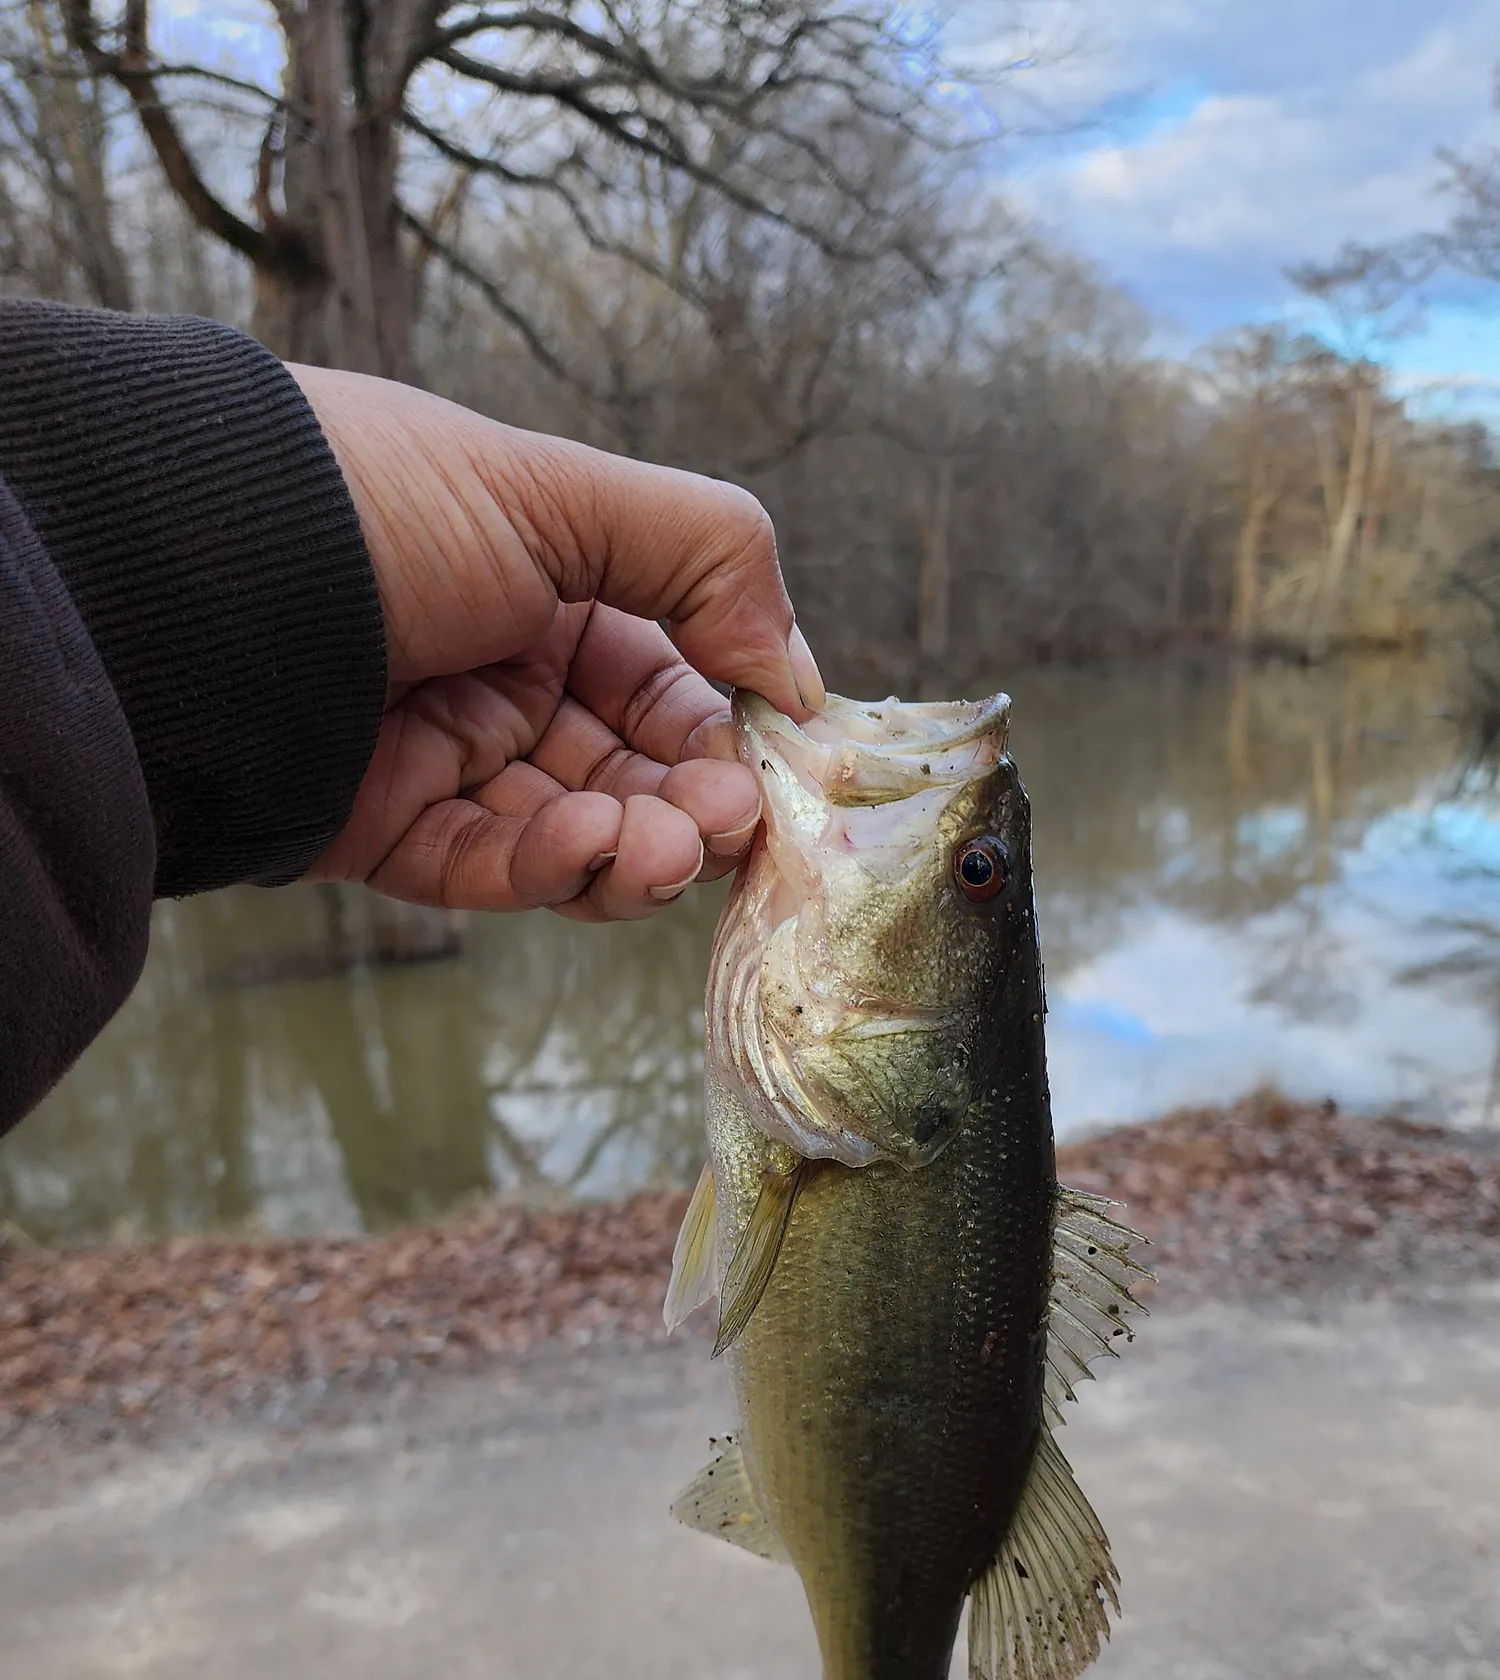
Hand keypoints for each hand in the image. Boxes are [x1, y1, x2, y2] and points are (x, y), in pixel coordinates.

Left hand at [288, 365, 823, 920]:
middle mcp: (507, 681)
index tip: (781, 769)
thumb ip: (709, 558)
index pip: (672, 686)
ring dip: (639, 851)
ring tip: (664, 846)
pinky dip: (551, 869)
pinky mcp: (389, 835)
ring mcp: (450, 762)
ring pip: (578, 839)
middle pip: (637, 775)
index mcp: (551, 595)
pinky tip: (587, 845)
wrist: (189, 565)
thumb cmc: (378, 505)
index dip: (731, 730)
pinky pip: (492, 871)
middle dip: (695, 806)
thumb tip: (800, 677)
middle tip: (732, 825)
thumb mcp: (560, 491)